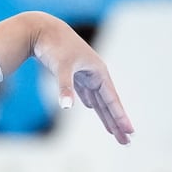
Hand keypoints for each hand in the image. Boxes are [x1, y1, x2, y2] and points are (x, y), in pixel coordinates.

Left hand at [32, 20, 133, 144]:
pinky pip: (86, 92)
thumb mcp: (61, 68)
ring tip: (114, 131)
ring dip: (105, 116)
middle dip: (117, 123)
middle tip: (126, 142)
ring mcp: (86, 74)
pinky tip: (92, 107)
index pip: (112, 100)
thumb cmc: (53, 47)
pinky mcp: (74, 74)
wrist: (42, 30)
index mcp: (98, 72)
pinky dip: (91, 102)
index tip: (130, 132)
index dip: (120, 117)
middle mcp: (96, 74)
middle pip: (109, 104)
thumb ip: (65, 88)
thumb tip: (67, 107)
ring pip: (98, 100)